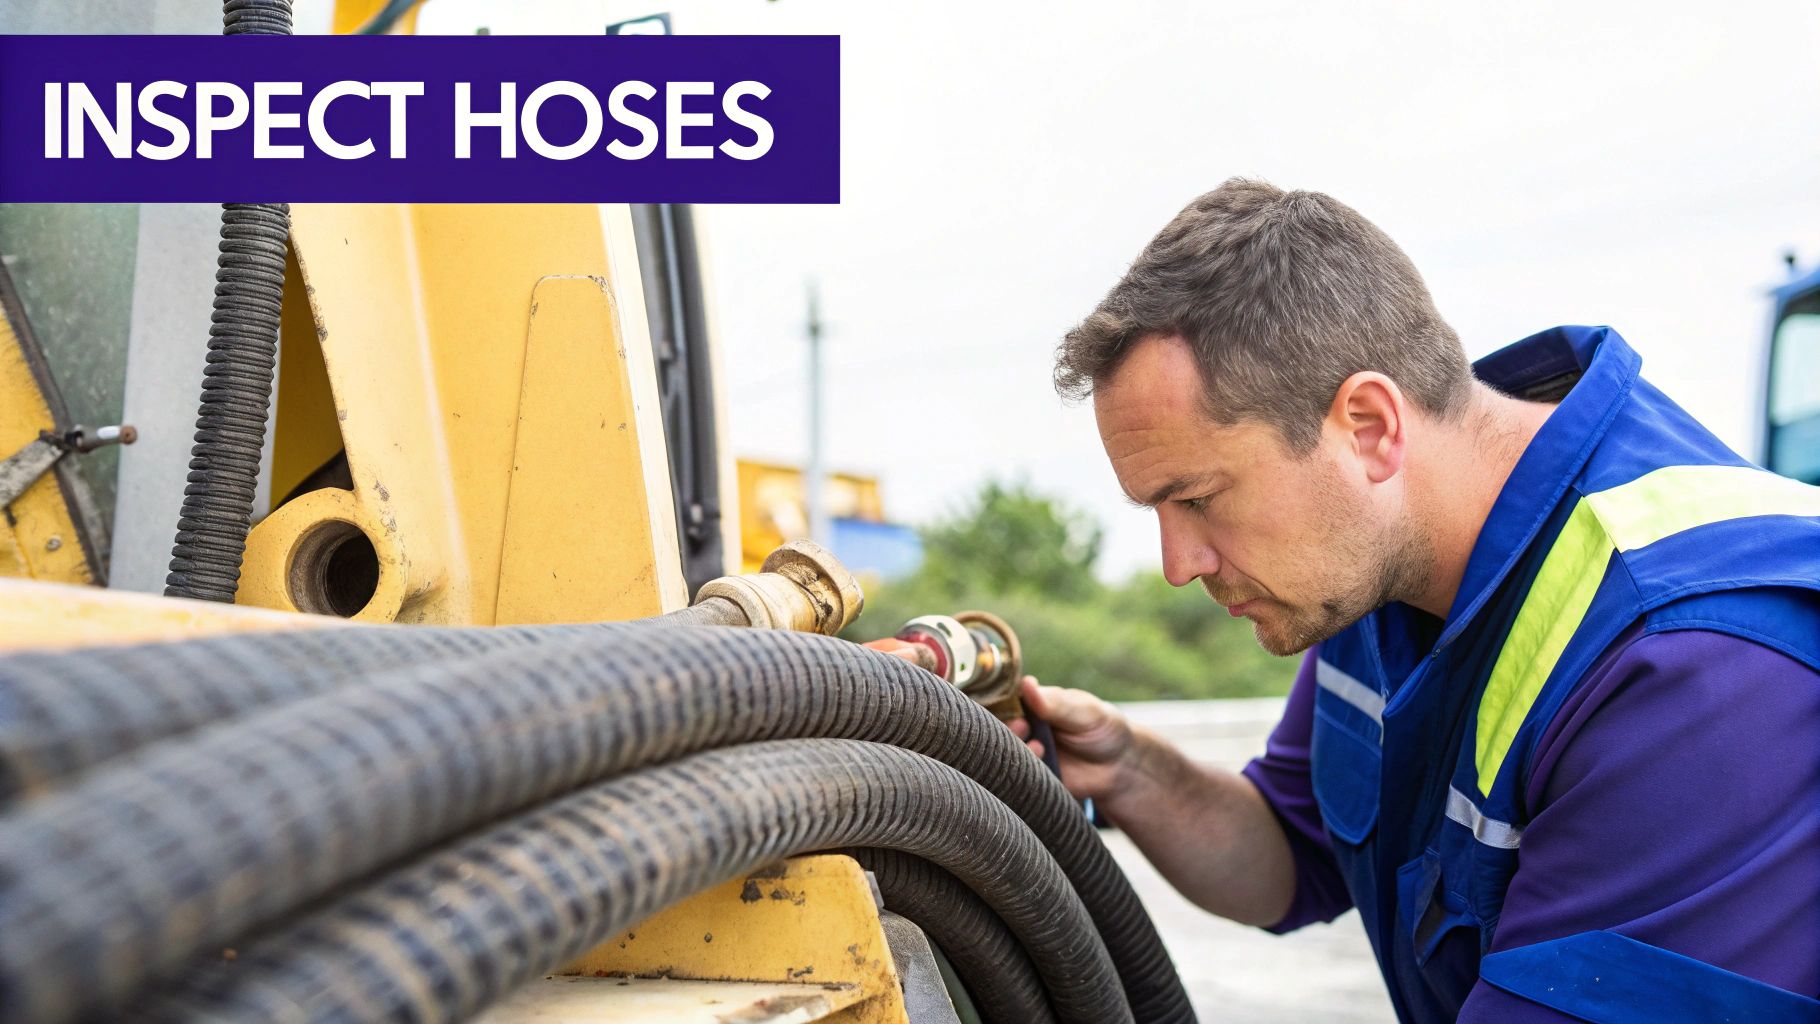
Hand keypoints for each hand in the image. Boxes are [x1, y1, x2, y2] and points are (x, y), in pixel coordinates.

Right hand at [1008, 676, 1137, 801]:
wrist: (1120, 765)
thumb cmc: (1100, 727)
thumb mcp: (1082, 710)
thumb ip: (1054, 703)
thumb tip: (1026, 683)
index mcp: (1030, 706)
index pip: (1003, 703)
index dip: (1003, 708)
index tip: (1019, 712)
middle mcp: (1023, 729)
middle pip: (997, 730)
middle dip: (1008, 730)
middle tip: (1024, 727)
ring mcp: (1025, 754)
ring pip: (1004, 755)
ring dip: (1016, 751)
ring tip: (1039, 748)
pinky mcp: (1031, 778)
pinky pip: (1016, 779)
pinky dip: (1023, 773)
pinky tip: (1041, 767)